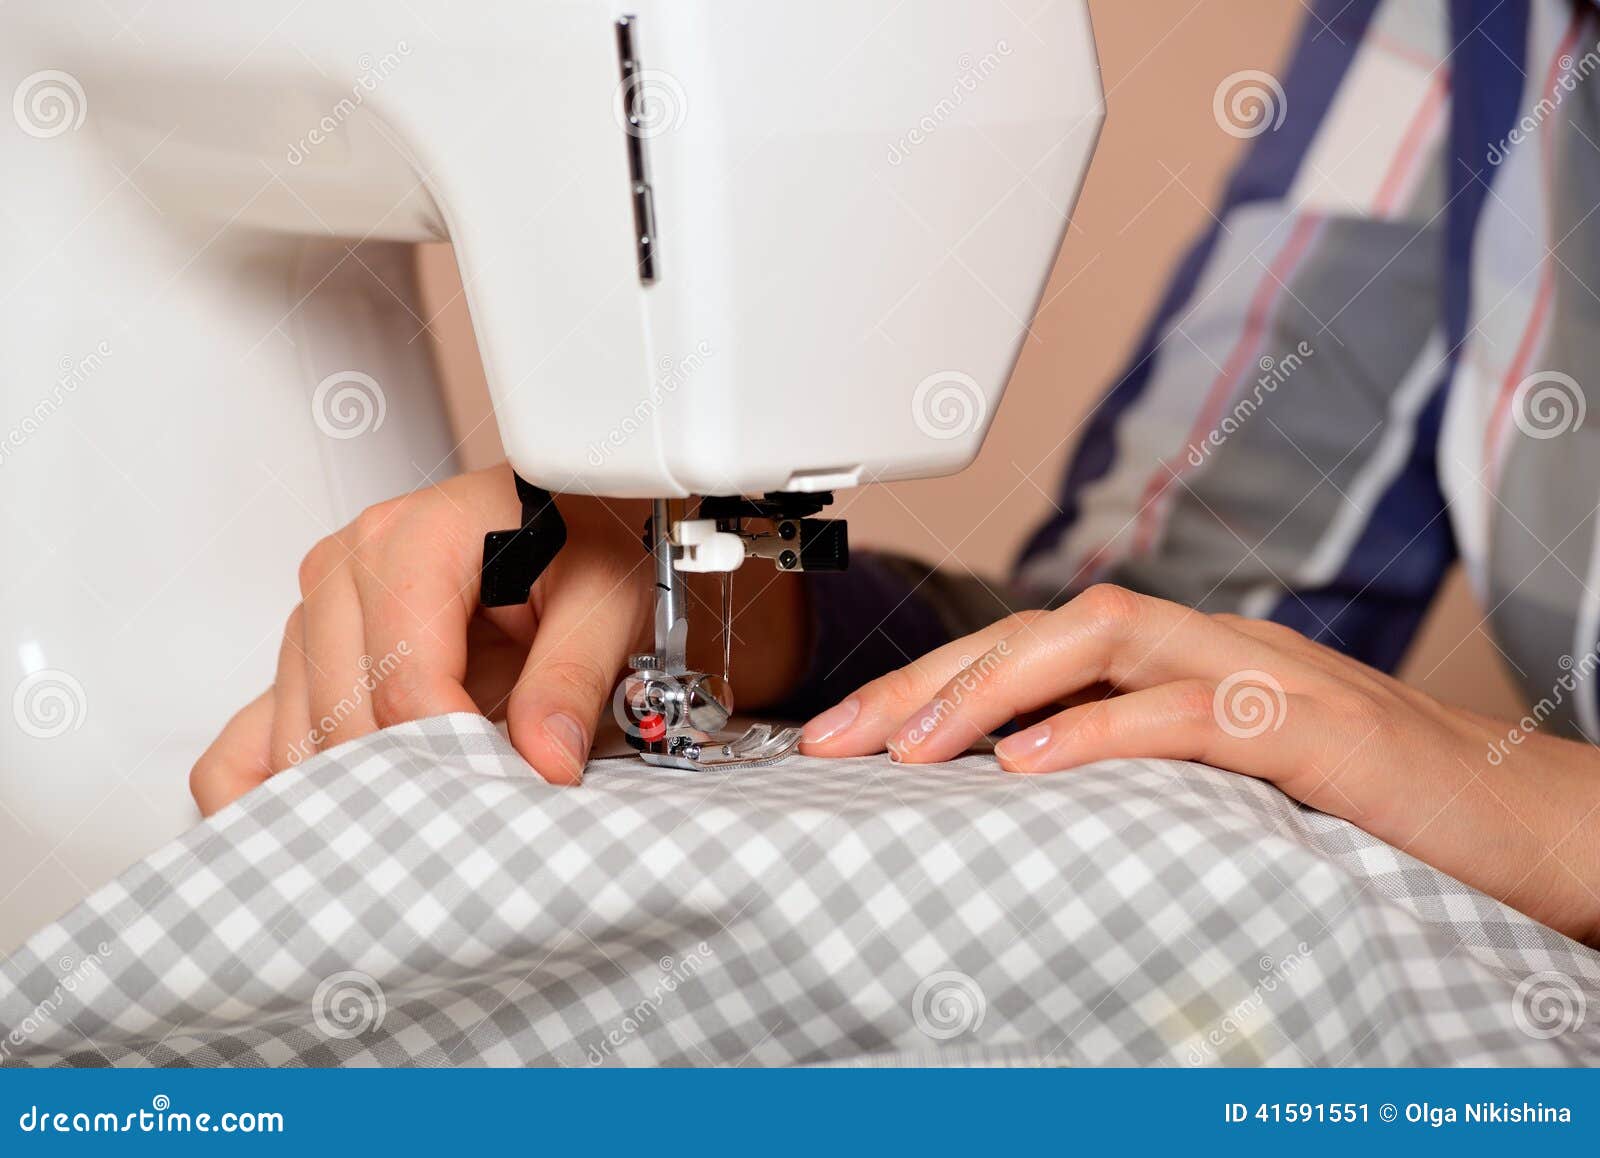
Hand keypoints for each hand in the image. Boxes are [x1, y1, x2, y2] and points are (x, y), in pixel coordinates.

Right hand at [191, 463, 807, 814]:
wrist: (570, 516)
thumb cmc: (583, 543)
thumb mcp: (606, 598)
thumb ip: (573, 675)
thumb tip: (547, 761)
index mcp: (413, 540)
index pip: (403, 677)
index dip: (453, 750)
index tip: (505, 787)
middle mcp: (345, 569)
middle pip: (342, 712)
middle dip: (403, 782)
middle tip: (461, 833)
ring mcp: (316, 616)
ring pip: (293, 734)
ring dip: (341, 799)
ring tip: (407, 848)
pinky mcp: (305, 660)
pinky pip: (249, 737)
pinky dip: (265, 794)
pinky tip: (303, 843)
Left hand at [799, 584, 1599, 945]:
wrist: (1526, 823)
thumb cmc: (1367, 810)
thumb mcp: (1221, 786)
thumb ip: (1132, 773)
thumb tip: (1013, 799)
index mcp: (1181, 661)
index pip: (1029, 646)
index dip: (926, 681)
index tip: (836, 737)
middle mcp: (1212, 647)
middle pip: (1044, 625)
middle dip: (929, 678)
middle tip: (834, 740)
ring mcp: (1267, 676)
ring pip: (1108, 637)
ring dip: (996, 686)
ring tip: (911, 745)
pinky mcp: (1320, 729)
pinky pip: (1199, 712)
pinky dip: (1108, 730)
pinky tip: (1032, 762)